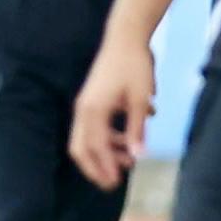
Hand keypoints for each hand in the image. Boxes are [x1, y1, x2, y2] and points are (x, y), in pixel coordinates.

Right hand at [69, 34, 154, 188]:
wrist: (125, 37)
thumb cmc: (134, 66)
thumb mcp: (140, 100)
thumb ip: (136, 129)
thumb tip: (137, 155)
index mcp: (93, 111)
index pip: (95, 148)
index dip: (105, 168)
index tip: (116, 183)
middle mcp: (84, 109)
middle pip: (81, 148)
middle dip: (96, 168)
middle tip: (113, 183)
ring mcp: (85, 104)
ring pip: (87, 138)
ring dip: (106, 152)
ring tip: (128, 160)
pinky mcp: (91, 100)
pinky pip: (94, 126)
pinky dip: (109, 137)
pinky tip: (129, 137)